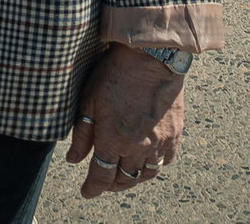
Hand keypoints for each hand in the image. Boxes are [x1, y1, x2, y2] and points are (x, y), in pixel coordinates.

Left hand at [67, 43, 187, 197]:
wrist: (151, 57)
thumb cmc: (116, 74)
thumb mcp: (89, 101)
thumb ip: (81, 134)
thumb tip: (73, 160)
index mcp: (112, 141)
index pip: (101, 177)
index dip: (92, 188)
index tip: (86, 192)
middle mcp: (137, 148)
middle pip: (124, 179)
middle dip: (111, 185)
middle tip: (103, 183)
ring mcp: (159, 143)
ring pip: (146, 175)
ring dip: (133, 178)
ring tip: (123, 174)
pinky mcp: (175, 135)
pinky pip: (166, 161)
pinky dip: (154, 166)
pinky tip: (147, 160)